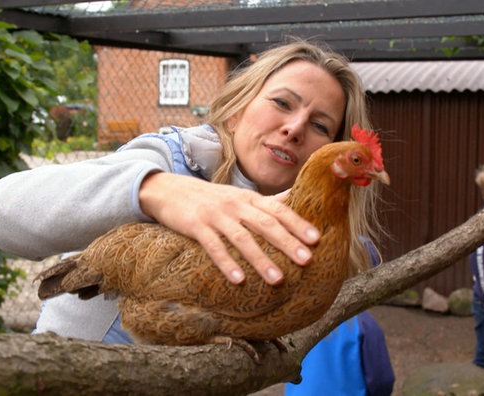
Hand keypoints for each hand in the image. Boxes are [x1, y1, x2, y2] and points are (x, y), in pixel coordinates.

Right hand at [138, 172, 319, 284]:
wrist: (167, 189)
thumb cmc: (209, 198)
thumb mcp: (238, 195)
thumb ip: (266, 200)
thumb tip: (295, 198)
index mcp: (248, 198)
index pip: (278, 209)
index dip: (298, 223)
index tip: (316, 239)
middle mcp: (235, 205)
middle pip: (266, 224)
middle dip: (287, 242)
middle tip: (307, 260)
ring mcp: (215, 215)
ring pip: (242, 238)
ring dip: (261, 259)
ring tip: (277, 279)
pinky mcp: (195, 226)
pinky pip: (213, 247)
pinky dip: (227, 263)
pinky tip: (239, 280)